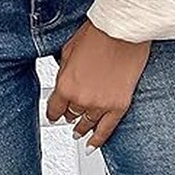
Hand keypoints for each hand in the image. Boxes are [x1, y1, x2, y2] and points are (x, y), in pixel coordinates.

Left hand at [46, 18, 151, 154]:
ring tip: (79, 130)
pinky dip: (98, 138)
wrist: (122, 30)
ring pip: (87, 123)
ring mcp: (101, 104)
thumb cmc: (97, 33)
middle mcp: (82, 99)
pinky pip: (107, 130)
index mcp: (66, 85)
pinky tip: (92, 144)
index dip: (53, 111)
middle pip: (71, 115)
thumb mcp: (68, 50)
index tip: (53, 113)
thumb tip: (64, 82)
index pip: (54, 109)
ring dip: (82, 126)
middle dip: (69, 113)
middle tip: (68, 113)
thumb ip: (64, 72)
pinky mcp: (119, 105)